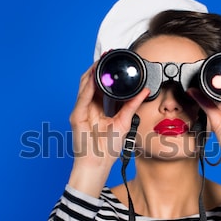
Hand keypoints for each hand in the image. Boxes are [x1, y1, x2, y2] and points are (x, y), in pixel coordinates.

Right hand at [68, 63, 148, 195]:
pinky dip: (88, 88)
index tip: (116, 63)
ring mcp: (81, 111)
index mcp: (99, 107)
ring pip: (84, 86)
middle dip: (99, 68)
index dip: (107, 73)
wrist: (98, 164)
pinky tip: (94, 79)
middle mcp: (88, 106)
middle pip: (91, 82)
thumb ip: (132, 105)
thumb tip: (144, 91)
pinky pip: (82, 99)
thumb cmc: (108, 148)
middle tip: (109, 56)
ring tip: (101, 61)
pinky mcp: (77, 117)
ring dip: (92, 73)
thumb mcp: (124, 121)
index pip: (101, 85)